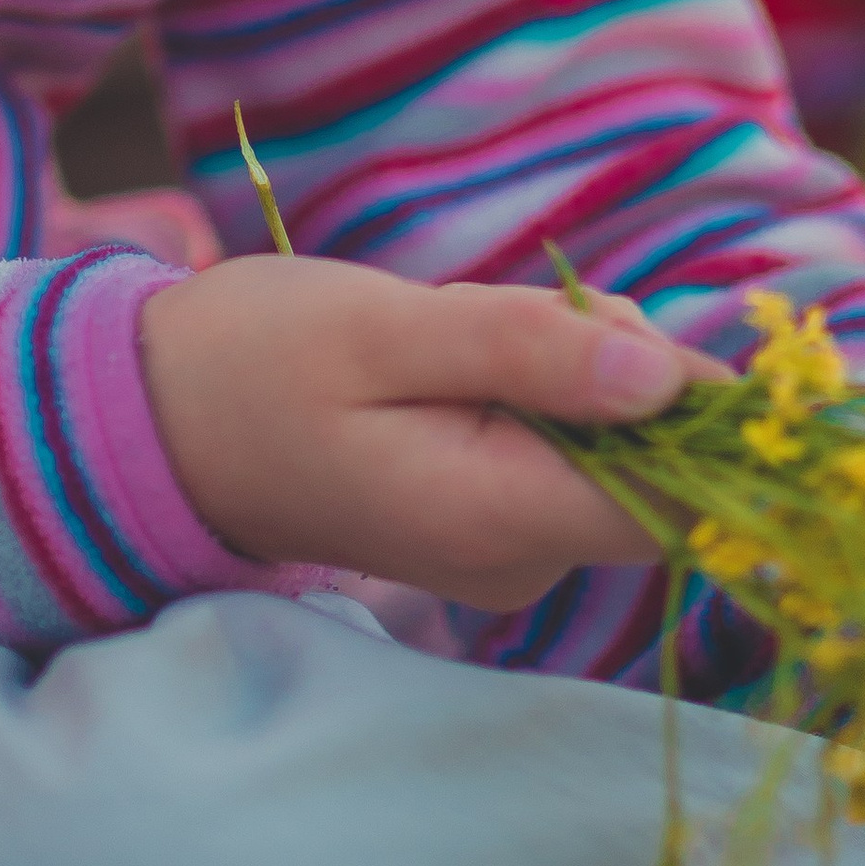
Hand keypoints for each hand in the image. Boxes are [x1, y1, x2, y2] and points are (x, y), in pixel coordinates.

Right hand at [137, 249, 717, 609]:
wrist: (155, 421)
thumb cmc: (255, 362)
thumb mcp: (386, 331)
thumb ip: (529, 350)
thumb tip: (670, 378)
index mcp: (499, 521)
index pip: (680, 498)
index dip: (709, 413)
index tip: (658, 326)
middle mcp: (519, 560)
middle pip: (654, 462)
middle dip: (617, 359)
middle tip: (509, 305)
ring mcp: (505, 551)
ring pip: (612, 447)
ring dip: (570, 365)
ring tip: (459, 331)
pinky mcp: (490, 523)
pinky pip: (563, 449)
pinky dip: (539, 387)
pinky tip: (460, 358)